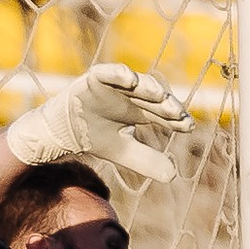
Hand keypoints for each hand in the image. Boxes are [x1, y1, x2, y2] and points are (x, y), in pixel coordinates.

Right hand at [5, 63, 193, 182]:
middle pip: (153, 97)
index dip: (176, 118)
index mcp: (139, 110)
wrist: (61, 134)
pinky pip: (107, 72)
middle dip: (165, 104)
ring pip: (135, 82)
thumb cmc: (94, 137)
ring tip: (158, 94)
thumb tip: (173, 175)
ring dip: (147, 86)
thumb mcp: (122, 152)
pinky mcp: (94, 79)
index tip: (188, 126)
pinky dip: (118, 72)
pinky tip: (130, 78)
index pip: (163, 112)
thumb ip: (145, 161)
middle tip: (177, 113)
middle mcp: (130, 95)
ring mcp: (113, 85)